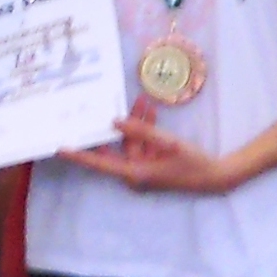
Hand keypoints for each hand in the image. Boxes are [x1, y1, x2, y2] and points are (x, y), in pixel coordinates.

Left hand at [54, 107, 238, 196]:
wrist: (215, 176)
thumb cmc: (191, 163)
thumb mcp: (167, 142)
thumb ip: (140, 130)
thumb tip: (114, 121)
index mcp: (134, 173)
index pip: (99, 164)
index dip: (79, 156)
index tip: (60, 149)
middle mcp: (134, 173)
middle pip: (117, 147)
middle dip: (117, 125)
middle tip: (104, 106)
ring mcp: (144, 168)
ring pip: (132, 141)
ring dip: (136, 122)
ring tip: (142, 100)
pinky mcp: (153, 163)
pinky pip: (144, 144)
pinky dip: (146, 129)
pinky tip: (150, 110)